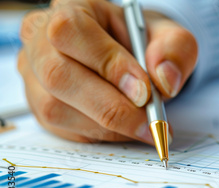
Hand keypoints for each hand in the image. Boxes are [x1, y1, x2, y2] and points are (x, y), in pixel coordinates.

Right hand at [18, 0, 196, 142]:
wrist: (134, 61)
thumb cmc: (145, 44)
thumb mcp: (170, 38)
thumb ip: (175, 51)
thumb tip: (165, 80)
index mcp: (72, 8)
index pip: (73, 31)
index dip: (108, 64)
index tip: (144, 91)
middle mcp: (42, 39)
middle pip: (59, 75)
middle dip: (111, 106)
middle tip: (149, 121)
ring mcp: (34, 75)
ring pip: (56, 108)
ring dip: (108, 126)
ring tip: (144, 126)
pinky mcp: (39, 107)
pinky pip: (63, 130)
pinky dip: (101, 135)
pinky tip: (126, 128)